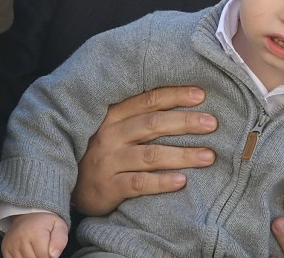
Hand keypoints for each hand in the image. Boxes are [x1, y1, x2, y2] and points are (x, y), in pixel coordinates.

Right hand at [2, 212, 68, 257]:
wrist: (28, 215)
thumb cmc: (45, 222)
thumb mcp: (59, 226)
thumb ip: (60, 240)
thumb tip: (54, 255)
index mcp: (35, 232)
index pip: (44, 256)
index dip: (50, 256)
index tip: (51, 250)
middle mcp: (21, 239)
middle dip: (41, 257)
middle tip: (44, 248)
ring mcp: (11, 245)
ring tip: (36, 249)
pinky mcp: (5, 249)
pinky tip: (28, 252)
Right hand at [71, 86, 216, 215]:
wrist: (71, 184)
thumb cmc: (104, 151)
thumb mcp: (115, 127)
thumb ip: (141, 115)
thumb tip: (187, 104)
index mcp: (114, 115)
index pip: (149, 100)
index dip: (176, 96)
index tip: (201, 95)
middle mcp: (110, 135)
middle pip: (153, 124)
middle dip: (186, 123)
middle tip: (212, 124)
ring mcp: (108, 161)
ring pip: (150, 155)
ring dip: (182, 155)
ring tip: (208, 156)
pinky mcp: (108, 187)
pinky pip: (139, 183)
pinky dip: (162, 182)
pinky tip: (182, 181)